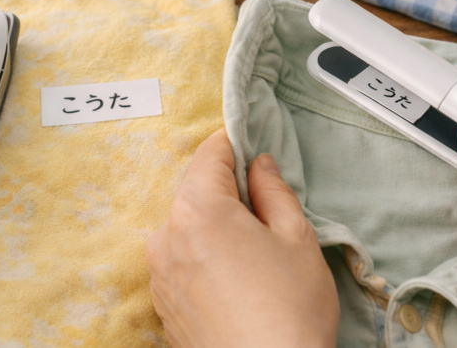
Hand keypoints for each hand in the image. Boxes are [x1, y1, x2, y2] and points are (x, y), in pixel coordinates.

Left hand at [145, 128, 338, 347]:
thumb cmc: (289, 311)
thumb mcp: (296, 238)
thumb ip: (274, 191)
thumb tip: (260, 166)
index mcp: (198, 210)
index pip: (211, 154)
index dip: (236, 145)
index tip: (255, 149)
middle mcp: (166, 236)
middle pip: (197, 192)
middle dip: (229, 194)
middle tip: (267, 216)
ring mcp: (160, 274)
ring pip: (188, 228)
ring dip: (215, 229)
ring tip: (256, 259)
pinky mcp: (162, 305)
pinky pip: (182, 263)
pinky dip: (204, 261)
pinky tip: (237, 284)